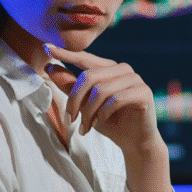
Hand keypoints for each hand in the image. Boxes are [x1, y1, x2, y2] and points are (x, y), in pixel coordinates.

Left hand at [43, 43, 171, 191]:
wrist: (135, 142)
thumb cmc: (111, 122)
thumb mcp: (86, 105)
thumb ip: (71, 87)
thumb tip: (50, 68)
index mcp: (109, 68)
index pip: (85, 58)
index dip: (66, 54)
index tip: (47, 48)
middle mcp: (123, 70)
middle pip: (89, 76)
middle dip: (75, 100)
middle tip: (70, 119)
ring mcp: (135, 80)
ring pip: (101, 90)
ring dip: (89, 112)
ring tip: (85, 127)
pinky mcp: (144, 93)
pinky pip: (116, 99)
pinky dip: (103, 113)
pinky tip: (101, 123)